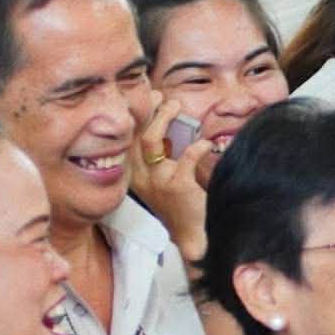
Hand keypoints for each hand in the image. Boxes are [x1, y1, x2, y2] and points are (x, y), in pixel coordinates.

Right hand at [130, 96, 215, 261]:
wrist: (192, 237)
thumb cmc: (181, 207)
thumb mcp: (162, 183)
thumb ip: (161, 160)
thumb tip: (169, 131)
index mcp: (135, 175)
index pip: (127, 140)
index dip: (136, 116)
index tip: (147, 99)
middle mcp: (141, 177)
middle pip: (134, 135)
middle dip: (146, 111)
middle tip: (161, 97)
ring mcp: (158, 181)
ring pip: (151, 140)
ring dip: (163, 119)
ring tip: (177, 107)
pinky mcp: (178, 186)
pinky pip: (186, 157)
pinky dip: (197, 147)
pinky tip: (206, 144)